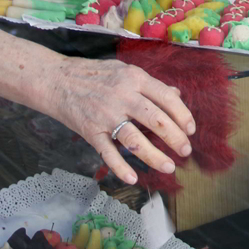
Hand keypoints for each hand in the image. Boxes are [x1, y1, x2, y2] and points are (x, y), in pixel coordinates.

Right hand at [49, 58, 195, 184]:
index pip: (166, 97)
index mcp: (135, 78)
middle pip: (155, 119)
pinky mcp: (90, 131)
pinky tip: (133, 177)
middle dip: (175, 138)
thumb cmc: (94, 74)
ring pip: (135, 139)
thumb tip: (175, 94)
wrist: (57, 79)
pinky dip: (120, 167)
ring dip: (154, 156)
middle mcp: (123, 95)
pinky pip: (108, 152)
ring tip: (169, 167)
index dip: (182, 114)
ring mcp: (106, 114)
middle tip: (185, 151)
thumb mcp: (125, 71)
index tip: (191, 129)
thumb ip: (150, 84)